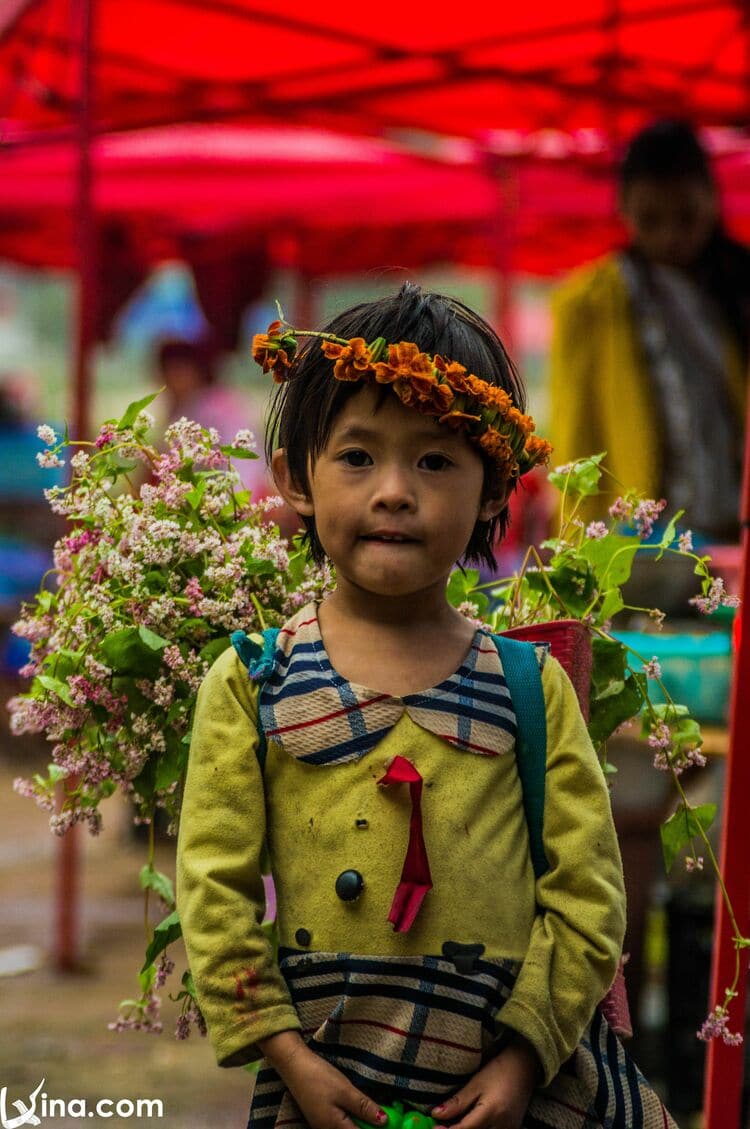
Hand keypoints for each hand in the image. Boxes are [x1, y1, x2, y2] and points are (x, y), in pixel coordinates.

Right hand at [265, 1037, 386, 1128]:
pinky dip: (353, 1118)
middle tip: (384, 1116)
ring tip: (374, 1112)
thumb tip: (384, 1122)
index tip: (390, 1123)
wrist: (294, 1066)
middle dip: (369, 1126)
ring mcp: (323, 1126)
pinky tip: (359, 1109)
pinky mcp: (321, 1118)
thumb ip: (364, 1107)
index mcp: (335, 1128)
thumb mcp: (345, 1090)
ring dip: (361, 1122)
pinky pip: (341, 1124)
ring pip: (348, 1128)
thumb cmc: (319, 1077)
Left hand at [430, 1037, 540, 1128]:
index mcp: (491, 1111)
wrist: (524, 1067)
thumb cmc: (498, 1071)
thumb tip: (436, 1114)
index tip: (433, 1128)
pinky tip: (469, 1126)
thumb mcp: (476, 1083)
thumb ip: (457, 1102)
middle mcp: (502, 1126)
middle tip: (442, 1127)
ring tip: (454, 1124)